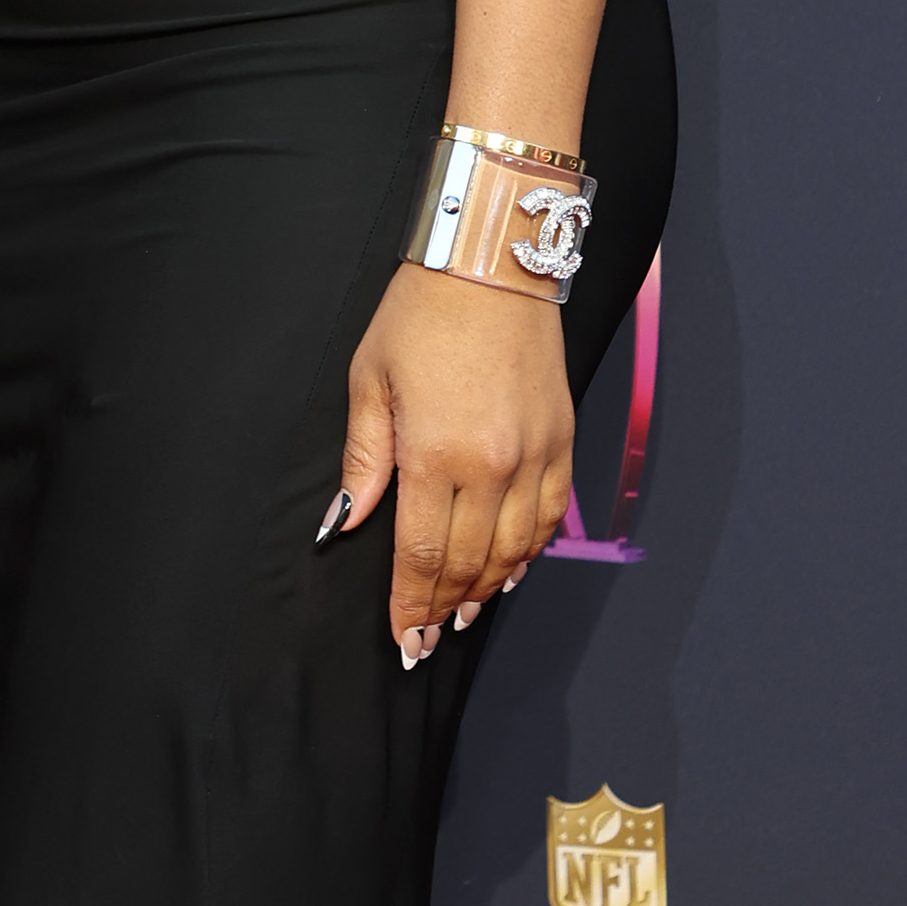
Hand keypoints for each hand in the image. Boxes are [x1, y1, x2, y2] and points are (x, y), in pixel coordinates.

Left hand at [325, 265, 573, 663]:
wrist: (491, 263)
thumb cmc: (419, 315)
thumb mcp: (370, 380)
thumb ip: (363, 460)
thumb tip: (344, 521)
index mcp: (435, 454)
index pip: (422, 555)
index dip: (410, 604)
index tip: (402, 638)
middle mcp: (492, 467)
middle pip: (469, 563)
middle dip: (443, 609)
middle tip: (426, 642)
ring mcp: (534, 456)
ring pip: (515, 550)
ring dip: (487, 589)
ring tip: (463, 615)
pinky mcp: (562, 441)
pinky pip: (550, 517)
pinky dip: (531, 552)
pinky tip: (512, 569)